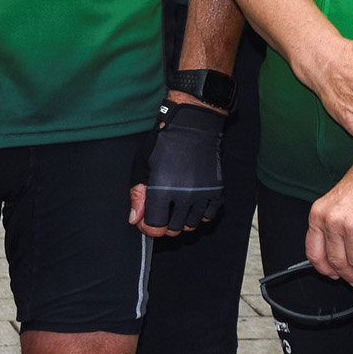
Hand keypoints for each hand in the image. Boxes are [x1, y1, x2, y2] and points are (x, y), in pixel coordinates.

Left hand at [136, 100, 225, 236]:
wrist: (194, 124)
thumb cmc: (164, 142)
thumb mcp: (143, 165)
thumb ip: (138, 195)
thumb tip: (135, 220)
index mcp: (162, 189)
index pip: (155, 228)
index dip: (148, 227)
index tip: (147, 220)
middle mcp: (184, 195)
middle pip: (174, 229)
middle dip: (164, 224)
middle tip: (162, 210)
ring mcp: (203, 193)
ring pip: (191, 224)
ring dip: (182, 220)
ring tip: (176, 205)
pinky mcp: (217, 189)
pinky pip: (209, 215)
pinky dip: (200, 214)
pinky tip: (192, 202)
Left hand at [306, 160, 352, 285]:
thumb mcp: (334, 202)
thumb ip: (329, 228)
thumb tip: (334, 258)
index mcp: (318, 214)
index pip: (314, 253)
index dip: (324, 269)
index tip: (333, 275)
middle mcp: (332, 221)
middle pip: (336, 261)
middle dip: (347, 273)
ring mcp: (352, 225)